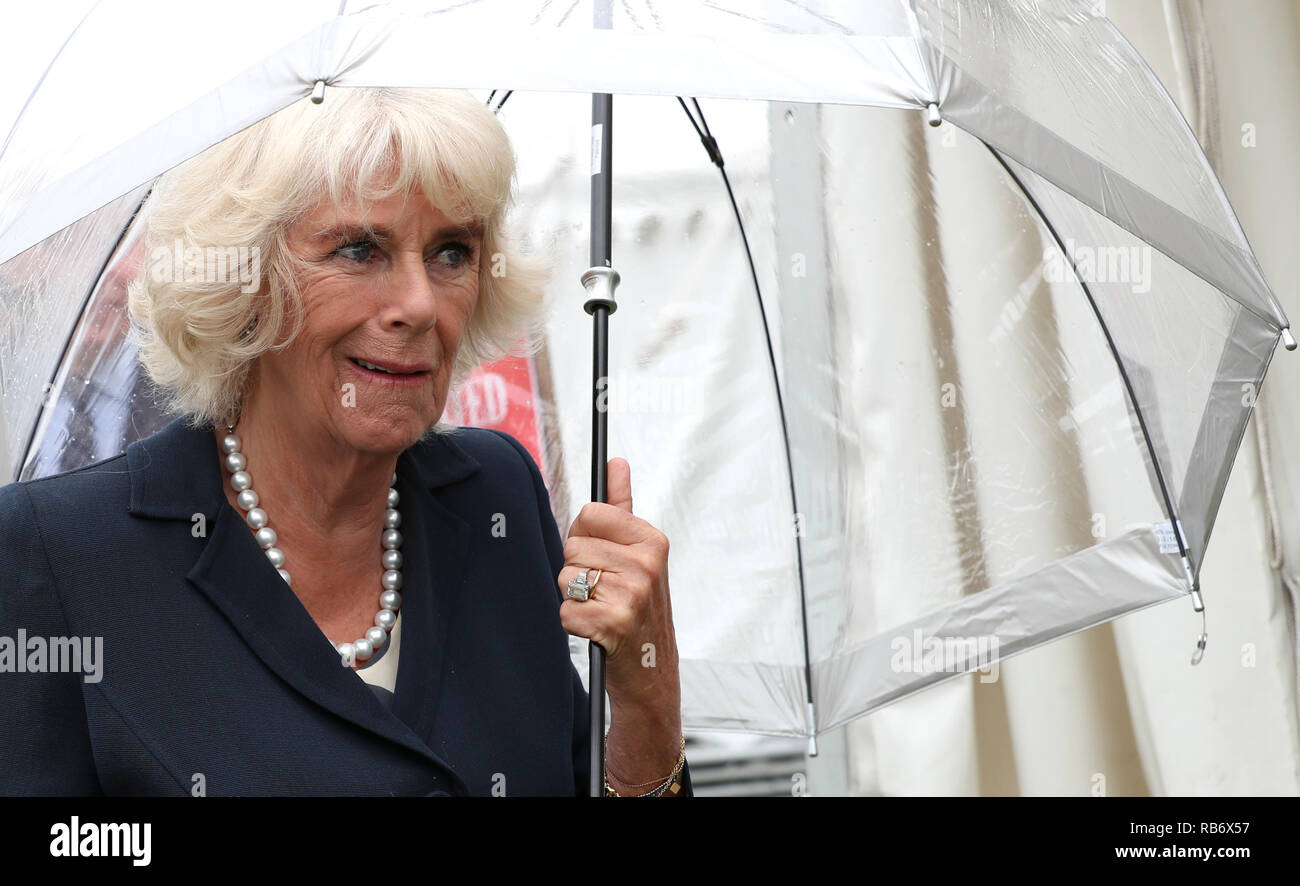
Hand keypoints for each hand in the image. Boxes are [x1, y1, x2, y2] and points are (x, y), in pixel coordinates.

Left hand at [557, 458, 681, 790]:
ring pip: (566, 577)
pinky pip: (565, 609)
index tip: (604, 558)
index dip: (586, 537)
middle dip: (579, 570)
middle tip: (605, 591)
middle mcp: (646, 564)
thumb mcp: (641, 554)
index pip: (590, 513)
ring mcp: (631, 594)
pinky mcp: (611, 623)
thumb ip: (623, 505)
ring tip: (603, 610)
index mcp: (652, 540)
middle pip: (572, 546)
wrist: (652, 670)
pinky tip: (597, 630)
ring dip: (576, 598)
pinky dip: (574, 624)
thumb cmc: (641, 607)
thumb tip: (615, 461)